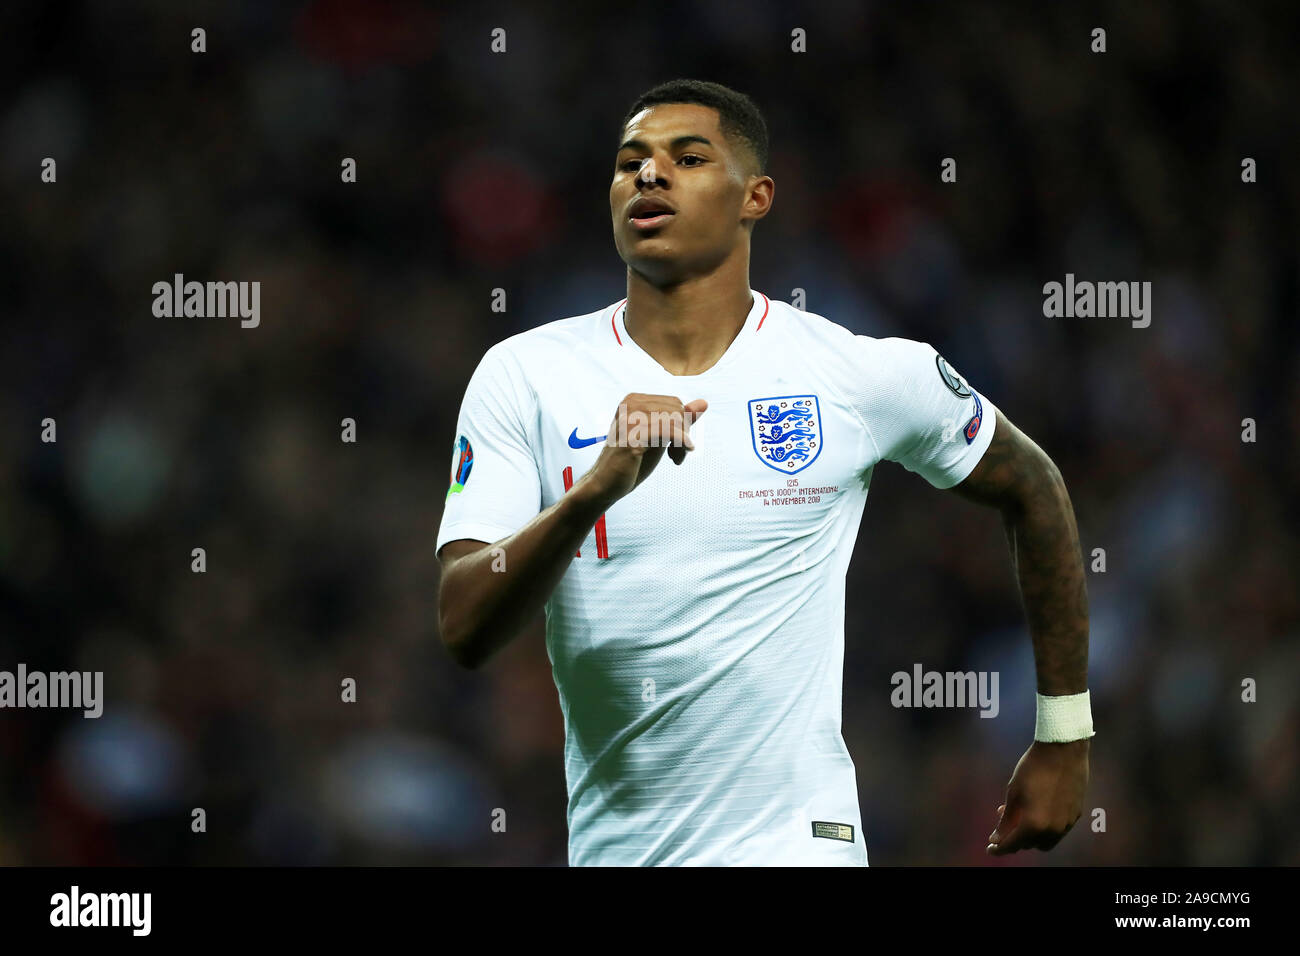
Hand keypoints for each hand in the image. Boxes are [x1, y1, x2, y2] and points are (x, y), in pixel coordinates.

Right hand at [580, 393, 707, 506]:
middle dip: (683, 432)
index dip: (682, 424)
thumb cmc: (632, 461)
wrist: (606, 484)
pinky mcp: (632, 437)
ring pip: (675, 420)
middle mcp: (631, 403)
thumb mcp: (660, 437)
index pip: (675, 403)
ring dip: (681, 442)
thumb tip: (704, 403)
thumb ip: (681, 420)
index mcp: (634, 399)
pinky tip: (678, 459)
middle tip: (677, 453)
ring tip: (676, 457)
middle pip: (677, 409)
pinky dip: (680, 444)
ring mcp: (630, 418)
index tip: (677, 445)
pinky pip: (668, 432)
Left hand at [987, 738, 1089, 855]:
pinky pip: (1058, 830)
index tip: (990, 848)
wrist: (1063, 750)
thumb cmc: (1033, 768)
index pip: (1013, 844)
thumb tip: (996, 836)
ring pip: (1046, 841)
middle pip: (1030, 845)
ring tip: (1020, 818)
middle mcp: (1053, 829)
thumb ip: (1006, 818)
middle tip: (1004, 826)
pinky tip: (1038, 811)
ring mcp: (1067, 823)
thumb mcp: (1013, 792)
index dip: (999, 848)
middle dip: (1016, 839)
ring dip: (1032, 835)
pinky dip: (1046, 827)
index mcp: (1034, 824)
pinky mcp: (1076, 815)